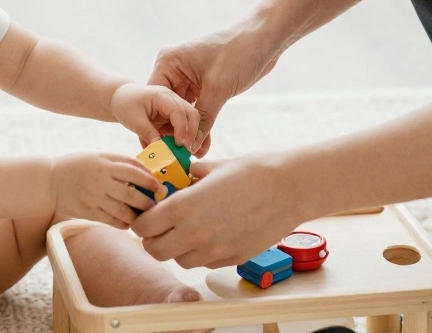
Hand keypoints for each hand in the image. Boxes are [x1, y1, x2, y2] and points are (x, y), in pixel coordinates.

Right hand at [50, 152, 160, 228]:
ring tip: (145, 216)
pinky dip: (123, 223)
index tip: (159, 186)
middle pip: (131, 194)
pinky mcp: (88, 212)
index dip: (150, 180)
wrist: (50, 182)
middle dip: (147, 202)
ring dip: (137, 216)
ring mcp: (94, 198)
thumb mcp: (99, 156)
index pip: (134, 172)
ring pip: (123, 211)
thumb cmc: (79, 165)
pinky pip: (111, 221)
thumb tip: (146, 170)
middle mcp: (101, 182)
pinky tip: (128, 222)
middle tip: (156, 205)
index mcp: (105, 164)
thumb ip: (121, 162)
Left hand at [109, 83, 201, 152]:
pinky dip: (186, 139)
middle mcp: (173, 100)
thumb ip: (148, 134)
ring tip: (185, 154)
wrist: (121, 99)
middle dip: (192, 133)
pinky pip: (185, 128)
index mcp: (163, 96)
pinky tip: (182, 152)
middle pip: (192, 115)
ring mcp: (176, 108)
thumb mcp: (134, 120)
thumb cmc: (125, 104)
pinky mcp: (174, 118)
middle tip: (186, 151)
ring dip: (192, 138)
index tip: (180, 144)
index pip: (178, 111)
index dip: (182, 128)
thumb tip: (161, 150)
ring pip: (192, 122)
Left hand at [132, 154, 304, 267]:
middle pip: (154, 250)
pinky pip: (204, 262)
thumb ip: (189, 177)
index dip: (143, 219)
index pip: (143, 226)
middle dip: (154, 237)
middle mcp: (194, 234)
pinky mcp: (231, 259)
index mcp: (184, 207)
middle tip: (163, 222)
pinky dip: (201, 252)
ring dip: (178, 246)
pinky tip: (213, 232)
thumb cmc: (253, 172)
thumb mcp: (213, 167)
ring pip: (179, 259)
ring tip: (190, 226)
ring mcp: (213, 251)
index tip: (150, 211)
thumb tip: (177, 178)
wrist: (289, 189)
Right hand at [148, 21, 279, 156]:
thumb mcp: (218, 88)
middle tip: (180, 156)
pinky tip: (203, 145)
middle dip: (175, 131)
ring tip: (193, 155)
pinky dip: (200, 125)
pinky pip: (196, 109)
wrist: (265, 39)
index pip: (154, 98)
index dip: (159, 123)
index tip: (166, 147)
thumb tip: (191, 146)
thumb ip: (202, 118)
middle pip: (167, 107)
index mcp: (169, 62)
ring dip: (189, 131)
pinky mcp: (204, 85)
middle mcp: (175, 69)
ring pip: (182, 111)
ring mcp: (189, 78)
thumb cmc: (238, 53)